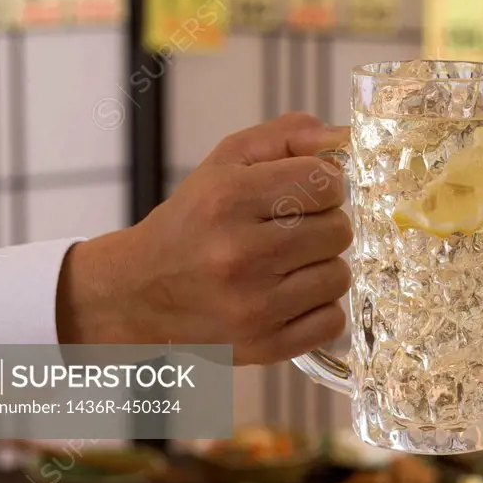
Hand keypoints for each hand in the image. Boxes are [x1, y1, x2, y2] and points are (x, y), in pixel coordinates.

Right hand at [56, 112, 353, 364]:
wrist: (138, 292)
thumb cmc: (193, 221)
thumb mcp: (228, 162)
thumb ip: (288, 136)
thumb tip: (345, 136)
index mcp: (228, 198)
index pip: (326, 182)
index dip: (324, 185)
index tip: (306, 193)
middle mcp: (239, 254)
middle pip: (339, 230)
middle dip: (323, 224)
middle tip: (292, 230)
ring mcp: (252, 306)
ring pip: (340, 275)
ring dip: (322, 266)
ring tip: (287, 263)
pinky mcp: (263, 345)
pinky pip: (332, 320)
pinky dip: (318, 307)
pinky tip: (288, 295)